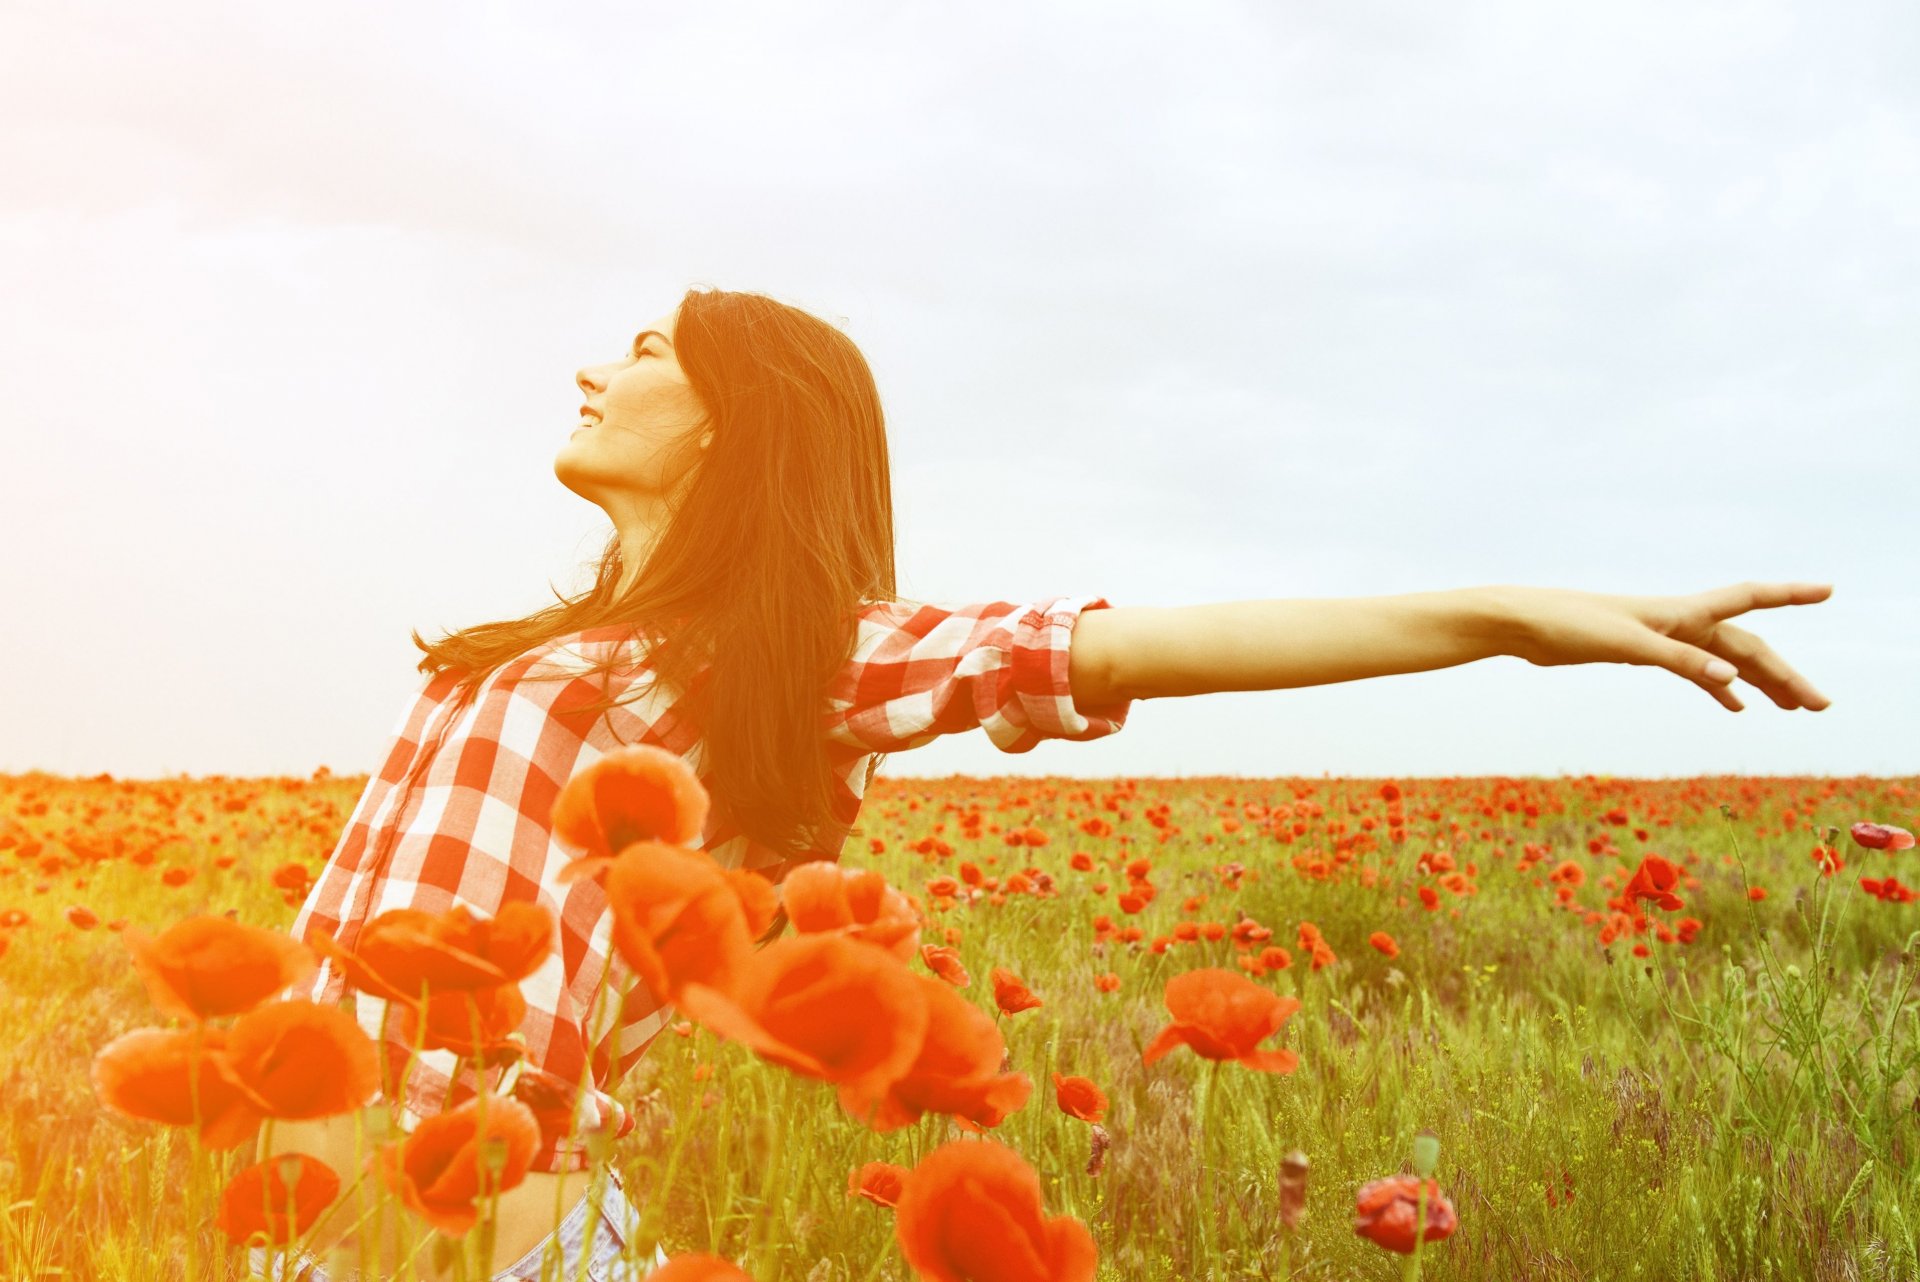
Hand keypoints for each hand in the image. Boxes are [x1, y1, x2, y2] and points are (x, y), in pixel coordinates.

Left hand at [1491, 581, 1832, 712]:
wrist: (1522, 624)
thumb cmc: (1568, 625)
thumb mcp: (1626, 644)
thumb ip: (1678, 659)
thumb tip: (1729, 675)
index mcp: (1679, 612)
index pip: (1747, 598)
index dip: (1789, 594)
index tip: (1828, 589)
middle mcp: (1678, 620)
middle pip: (1746, 645)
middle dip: (1784, 674)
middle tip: (1820, 705)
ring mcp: (1661, 637)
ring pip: (1724, 659)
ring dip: (1759, 681)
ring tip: (1793, 707)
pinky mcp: (1640, 652)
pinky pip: (1695, 670)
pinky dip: (1718, 686)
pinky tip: (1734, 705)